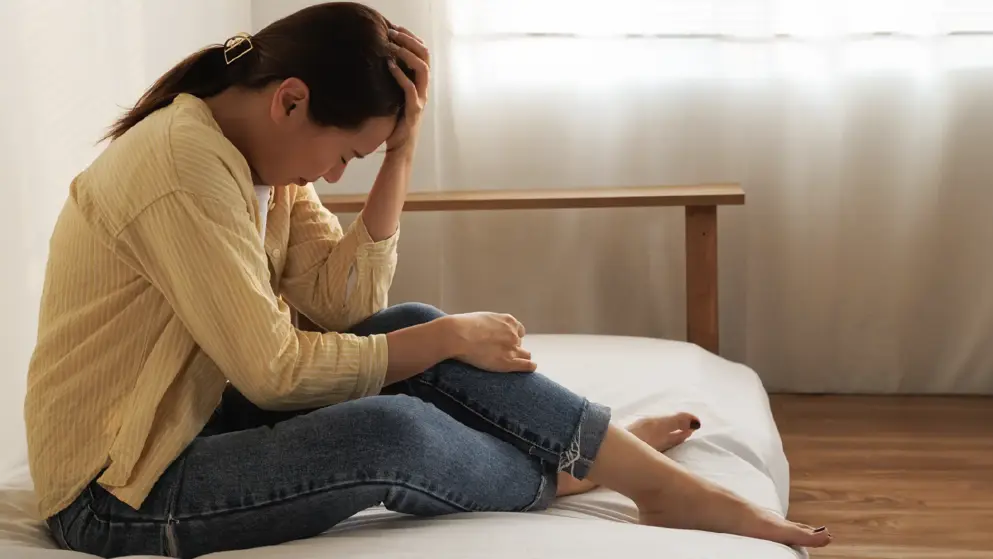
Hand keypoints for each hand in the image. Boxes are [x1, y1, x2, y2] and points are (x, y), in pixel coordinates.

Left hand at [386, 25, 428, 150]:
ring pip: (422, 69)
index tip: (396, 29)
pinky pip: (410, 88)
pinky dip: (400, 74)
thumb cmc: (394, 126)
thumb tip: (377, 64)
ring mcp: (421, 100)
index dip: (412, 39)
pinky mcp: (413, 111)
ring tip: (392, 45)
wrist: (399, 151)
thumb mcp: (393, 99)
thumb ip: (392, 84)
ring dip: (407, 53)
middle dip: (409, 41)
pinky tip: (389, 65)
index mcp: (420, 86)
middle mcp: (424, 90)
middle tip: (393, 33)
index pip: (423, 55)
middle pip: (425, 57)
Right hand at [447, 313, 537, 372]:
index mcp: (508, 321)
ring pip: (524, 354)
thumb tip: (487, 331)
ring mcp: (512, 348)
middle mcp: (513, 334)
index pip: (518, 331)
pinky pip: (526, 365)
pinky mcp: (508, 362)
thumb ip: (491, 325)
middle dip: (513, 348)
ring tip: (517, 363)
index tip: (506, 342)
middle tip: (502, 354)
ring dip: (520, 357)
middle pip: (519, 343)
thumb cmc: (463, 326)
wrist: (457, 335)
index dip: (512, 337)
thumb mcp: (482, 318)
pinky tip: (531, 367)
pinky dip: (529, 366)